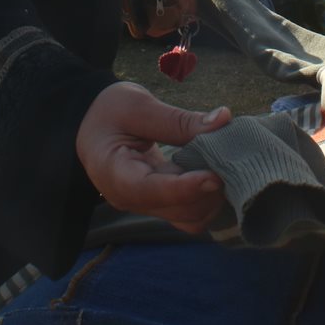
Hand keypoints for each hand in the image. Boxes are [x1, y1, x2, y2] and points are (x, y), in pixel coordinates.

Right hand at [76, 82, 229, 233]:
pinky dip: (208, 198)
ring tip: (226, 164)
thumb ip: (180, 120)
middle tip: (232, 158)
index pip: (152, 190)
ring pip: (189, 218)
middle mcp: (129, 199)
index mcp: (114, 173)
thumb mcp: (139, 106)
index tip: (216, 176)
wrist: (92, 122)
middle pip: (178, 210)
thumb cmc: (109, 110)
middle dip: (208, 190)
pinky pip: (190, 213)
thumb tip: (224, 119)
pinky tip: (217, 172)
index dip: (187, 187)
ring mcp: (145, 205)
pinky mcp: (159, 203)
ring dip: (212, 197)